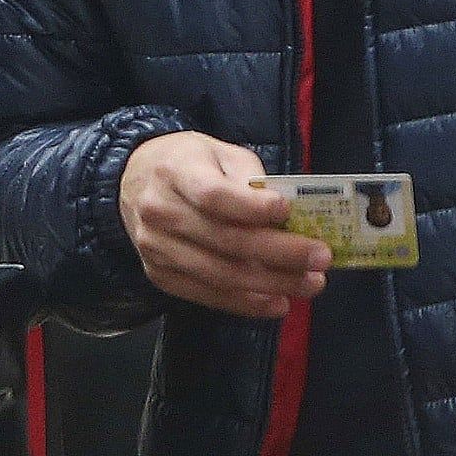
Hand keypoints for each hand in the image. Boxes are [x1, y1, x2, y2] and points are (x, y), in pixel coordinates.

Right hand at [119, 131, 324, 319]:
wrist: (134, 181)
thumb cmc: (191, 164)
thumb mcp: (221, 153)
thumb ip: (250, 178)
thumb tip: (284, 214)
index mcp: (175, 172)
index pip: (213, 195)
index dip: (251, 207)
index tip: (287, 211)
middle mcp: (160, 212)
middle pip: (225, 240)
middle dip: (280, 253)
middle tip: (321, 259)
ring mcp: (156, 248)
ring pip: (218, 273)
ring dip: (270, 284)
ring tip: (310, 284)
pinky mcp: (160, 275)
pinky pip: (206, 294)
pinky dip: (245, 303)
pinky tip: (278, 302)